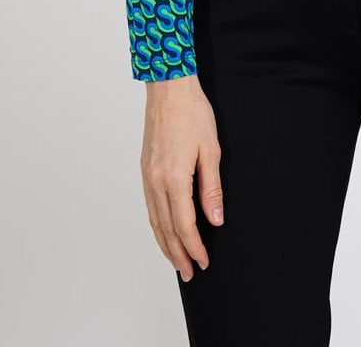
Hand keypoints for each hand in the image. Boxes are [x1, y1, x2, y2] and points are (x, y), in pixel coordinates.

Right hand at [141, 74, 223, 281]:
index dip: (195, 247)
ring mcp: (147, 176)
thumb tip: (216, 219)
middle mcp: (155, 182)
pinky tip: (163, 232)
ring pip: (154, 221)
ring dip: (165, 244)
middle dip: (179, 254)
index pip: (185, 225)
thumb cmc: (193, 113)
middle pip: (166, 229)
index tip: (204, 262)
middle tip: (190, 274)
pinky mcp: (144, 169)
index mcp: (173, 178)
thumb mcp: (211, 149)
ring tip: (176, 262)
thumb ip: (212, 187)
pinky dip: (156, 225)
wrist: (168, 88)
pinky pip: (149, 207)